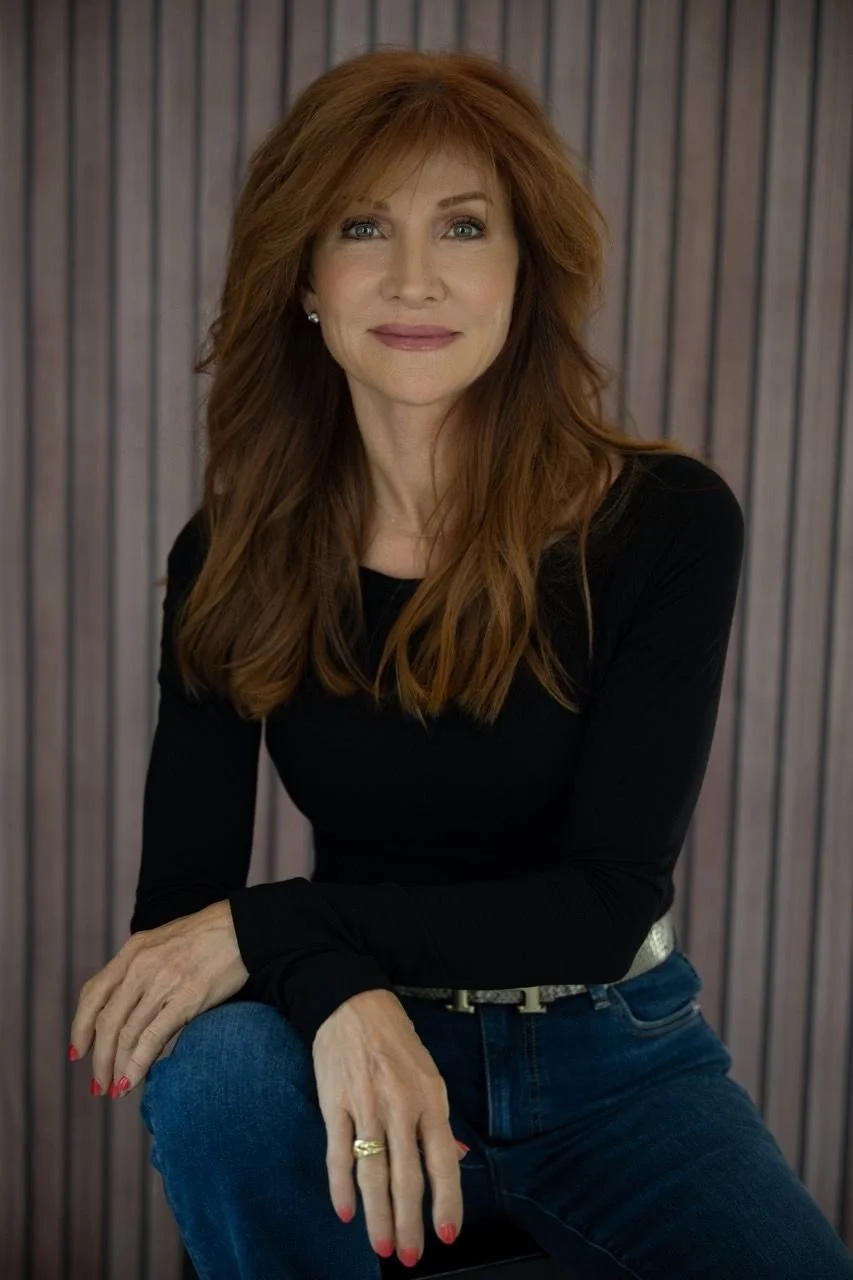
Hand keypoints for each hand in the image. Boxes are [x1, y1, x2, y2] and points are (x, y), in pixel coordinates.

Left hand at [68, 901, 249, 1098]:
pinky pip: (152, 1039)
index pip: (93, 994)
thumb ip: (140, 967)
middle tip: (98, 1084)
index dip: (80, 1027)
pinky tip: (132, 1081)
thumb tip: (127, 1004)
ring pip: (126, 1034)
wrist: (243, 927)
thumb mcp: (162, 942)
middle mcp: (141, 966)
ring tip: (116, 1089)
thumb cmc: (206, 936)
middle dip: (98, 1060)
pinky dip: (137, 1065)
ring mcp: (162, 983)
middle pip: (106, 1021)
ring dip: (116, 1068)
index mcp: (133, 950)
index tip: (77, 1052)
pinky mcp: (186, 999)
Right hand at [312, 988, 466, 1268]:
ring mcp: (365, 1107)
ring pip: (372, 1172)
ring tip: (382, 1245)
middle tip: (408, 1256)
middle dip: (409, 1222)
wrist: (352, 1004)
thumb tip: (454, 1157)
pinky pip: (338, 1154)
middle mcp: (400, 1106)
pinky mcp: (334, 1105)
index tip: (447, 1235)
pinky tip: (345, 1212)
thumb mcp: (429, 1073)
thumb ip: (437, 1120)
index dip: (446, 1201)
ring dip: (377, 1214)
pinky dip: (340, 1187)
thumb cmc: (396, 1040)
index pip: (441, 1161)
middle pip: (406, 1176)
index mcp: (430, 1098)